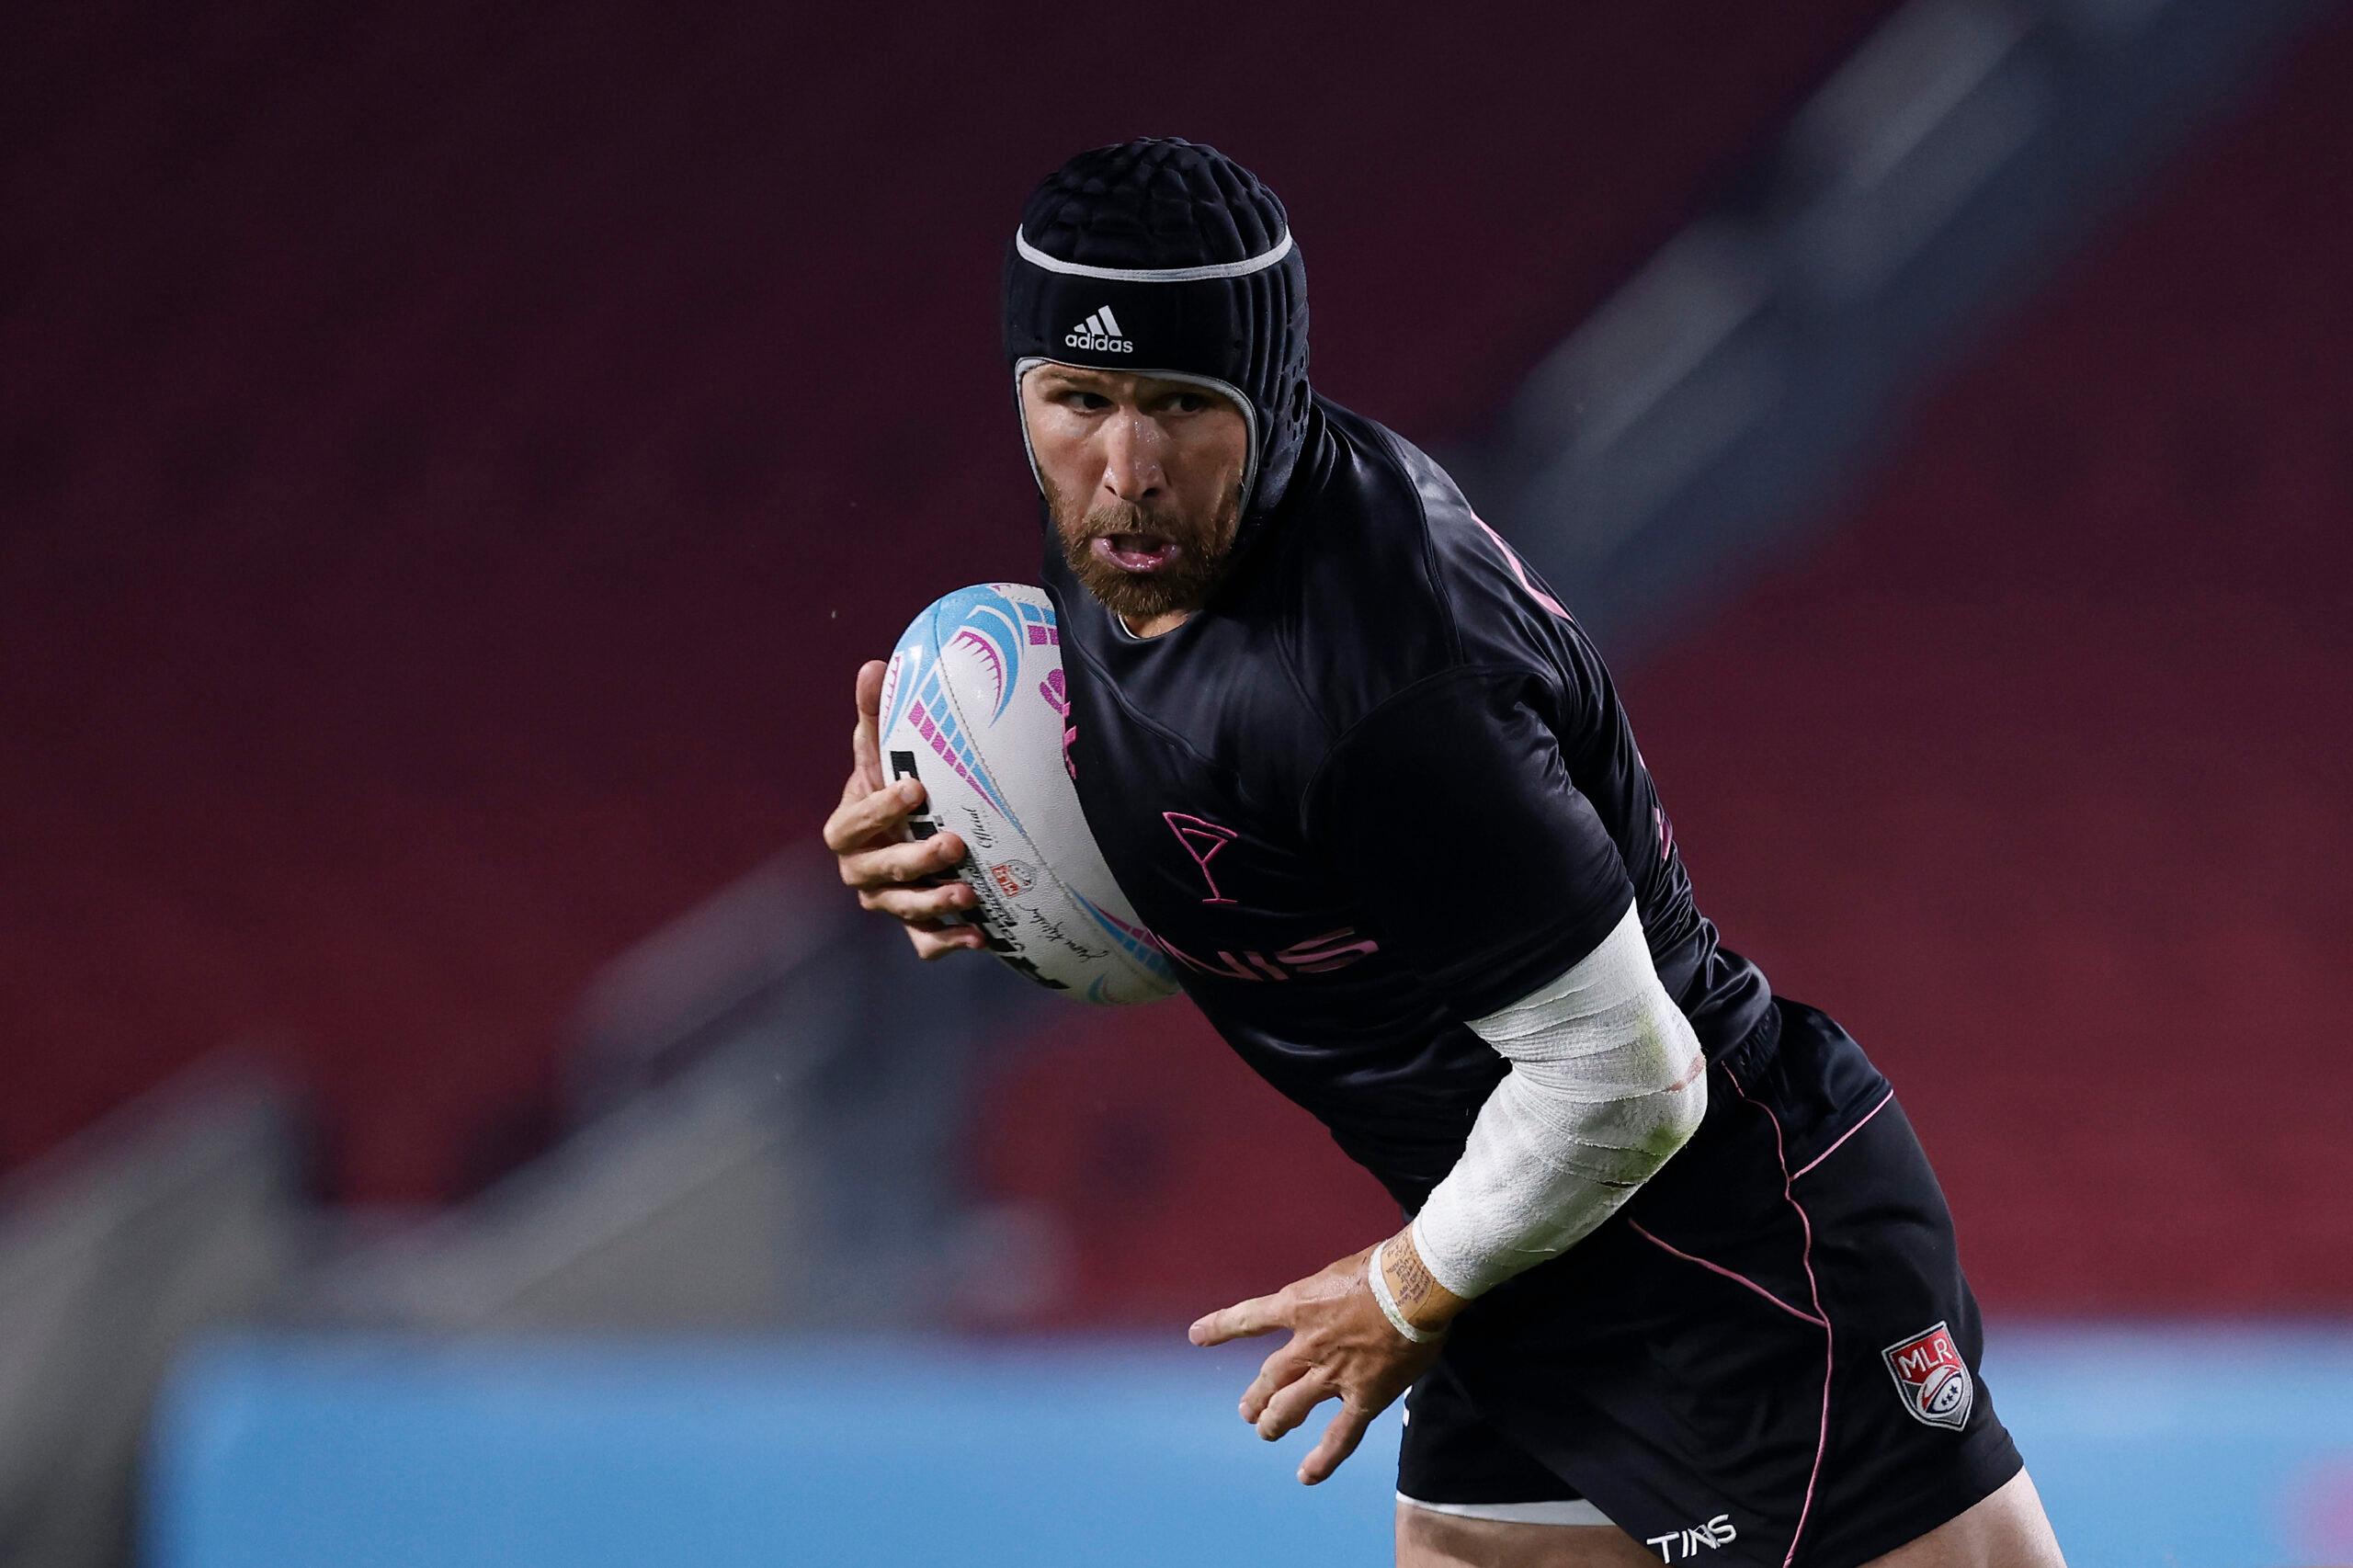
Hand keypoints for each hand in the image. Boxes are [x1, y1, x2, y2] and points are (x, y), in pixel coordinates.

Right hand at [822, 659, 986, 959]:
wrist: (910, 832)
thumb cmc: (896, 784)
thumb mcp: (884, 752)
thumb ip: (877, 715)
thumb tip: (873, 665)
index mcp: (847, 829)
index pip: (854, 824)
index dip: (880, 810)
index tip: (917, 789)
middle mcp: (861, 871)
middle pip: (881, 872)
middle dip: (916, 860)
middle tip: (954, 842)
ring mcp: (887, 902)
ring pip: (905, 909)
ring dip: (936, 904)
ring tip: (970, 894)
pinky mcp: (915, 926)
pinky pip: (926, 944)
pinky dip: (949, 942)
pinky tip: (980, 936)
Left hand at [1187, 1230, 1453, 1484]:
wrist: (1414, 1285)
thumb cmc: (1386, 1265)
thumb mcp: (1341, 1271)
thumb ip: (1329, 1295)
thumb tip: (1338, 1303)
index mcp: (1299, 1305)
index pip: (1249, 1318)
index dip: (1220, 1328)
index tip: (1196, 1336)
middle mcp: (1307, 1344)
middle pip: (1270, 1376)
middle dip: (1257, 1395)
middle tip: (1246, 1410)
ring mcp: (1332, 1374)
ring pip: (1291, 1406)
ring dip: (1275, 1422)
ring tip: (1265, 1432)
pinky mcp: (1363, 1397)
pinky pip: (1340, 1435)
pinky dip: (1323, 1459)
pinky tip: (1306, 1475)